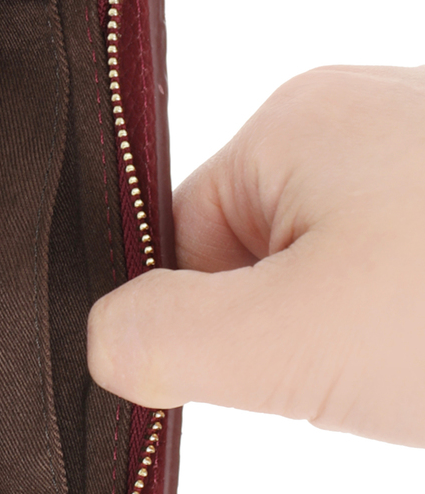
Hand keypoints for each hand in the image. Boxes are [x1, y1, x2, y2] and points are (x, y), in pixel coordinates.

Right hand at [88, 65, 424, 446]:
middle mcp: (359, 121)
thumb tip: (101, 342)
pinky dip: (399, 336)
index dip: (195, 323)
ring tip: (405, 360)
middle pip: (252, 263)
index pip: (175, 239)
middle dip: (284, 338)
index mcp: (292, 121)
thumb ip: (161, 339)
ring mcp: (423, 166)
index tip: (257, 372)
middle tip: (350, 369)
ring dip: (349, 343)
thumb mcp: (289, 339)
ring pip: (326, 285)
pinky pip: (388, 287)